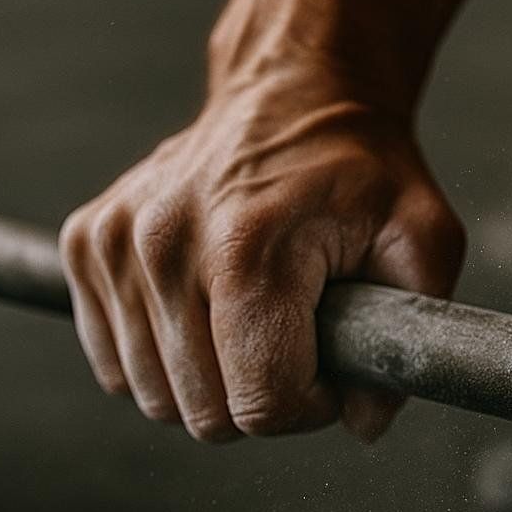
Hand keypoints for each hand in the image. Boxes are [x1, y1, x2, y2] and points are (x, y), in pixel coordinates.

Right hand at [60, 70, 463, 442]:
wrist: (292, 90)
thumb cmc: (359, 170)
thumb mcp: (423, 239)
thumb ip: (409, 336)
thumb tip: (365, 421)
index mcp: (248, 248)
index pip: (262, 404)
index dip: (311, 406)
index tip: (331, 361)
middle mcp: (165, 244)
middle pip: (205, 413)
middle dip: (263, 396)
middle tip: (297, 339)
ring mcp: (116, 243)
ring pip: (156, 398)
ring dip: (212, 379)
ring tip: (254, 318)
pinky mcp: (87, 243)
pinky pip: (116, 366)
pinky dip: (165, 358)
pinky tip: (206, 309)